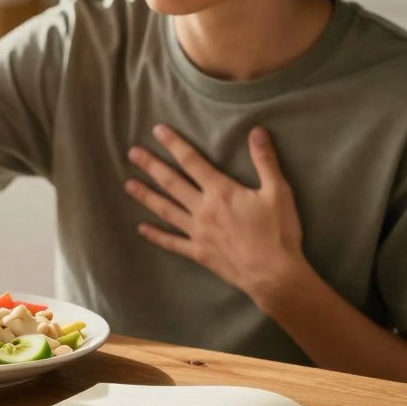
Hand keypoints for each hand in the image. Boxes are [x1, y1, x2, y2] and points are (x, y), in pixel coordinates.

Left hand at [123, 124, 307, 301]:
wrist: (274, 274)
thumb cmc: (279, 232)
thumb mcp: (278, 191)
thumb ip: (265, 160)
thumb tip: (256, 131)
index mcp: (221, 191)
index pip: (192, 161)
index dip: (174, 144)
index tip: (157, 130)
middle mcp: (203, 209)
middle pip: (171, 182)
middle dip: (151, 166)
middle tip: (131, 153)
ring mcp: (197, 232)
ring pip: (166, 209)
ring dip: (146, 196)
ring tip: (127, 185)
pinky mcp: (198, 252)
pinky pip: (171, 242)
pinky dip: (155, 235)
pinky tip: (141, 228)